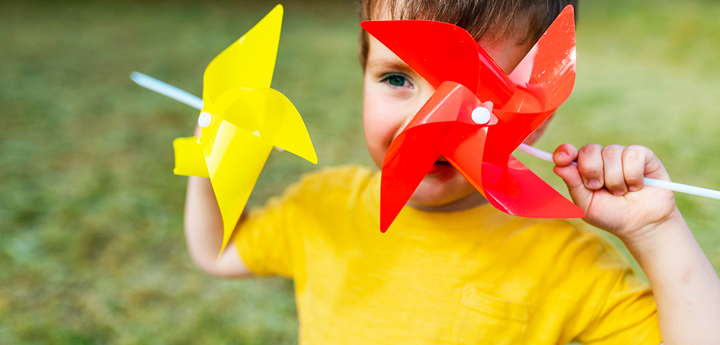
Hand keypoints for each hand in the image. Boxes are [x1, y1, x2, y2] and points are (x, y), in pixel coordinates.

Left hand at [553, 144, 678, 240]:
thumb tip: (558, 166)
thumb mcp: (587, 206)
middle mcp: (602, 158)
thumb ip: (574, 186)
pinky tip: (636, 186)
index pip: (570, 152)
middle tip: (598, 188)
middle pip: (589, 150)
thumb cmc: (611, 215)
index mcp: (584, 169)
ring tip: (621, 192)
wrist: (642, 225)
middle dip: (592, 171)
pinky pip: (633, 154)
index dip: (564, 152)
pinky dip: (633, 175)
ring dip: (615, 179)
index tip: (561, 159)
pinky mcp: (643, 155)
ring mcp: (622, 155)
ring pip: (611, 152)